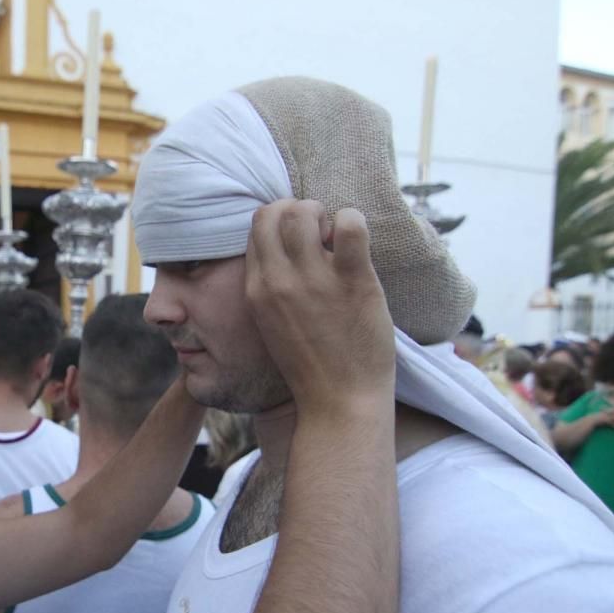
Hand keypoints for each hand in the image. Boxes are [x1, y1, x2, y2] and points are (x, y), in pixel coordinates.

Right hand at [245, 200, 393, 415]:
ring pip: (306, 211)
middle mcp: (279, 280)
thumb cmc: (310, 366)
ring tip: (339, 238)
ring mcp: (315, 280)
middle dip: (300, 210)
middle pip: (275, 211)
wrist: (339, 402)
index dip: (281, 221)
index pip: (257, 227)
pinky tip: (358, 241)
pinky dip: (354, 221)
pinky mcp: (353, 282)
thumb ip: (271, 288)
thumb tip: (285, 252)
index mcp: (256, 289)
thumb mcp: (271, 323)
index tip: (302, 239)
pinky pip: (350, 225)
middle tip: (321, 233)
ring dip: (325, 213)